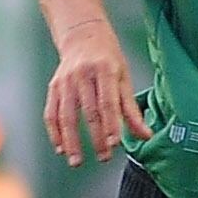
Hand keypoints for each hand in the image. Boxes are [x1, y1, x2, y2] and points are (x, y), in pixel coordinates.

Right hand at [42, 19, 147, 165]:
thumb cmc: (109, 60)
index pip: (108, 103)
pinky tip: (61, 148)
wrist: (83, 37)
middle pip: (88, 112)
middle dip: (95, 138)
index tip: (114, 144)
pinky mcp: (53, 87)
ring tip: (77, 161)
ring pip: (65, 115)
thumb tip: (146, 136)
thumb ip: (132, 110)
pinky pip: (51, 113)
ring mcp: (64, 82)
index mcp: (105, 71)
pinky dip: (54, 132)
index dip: (110, 125)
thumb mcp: (125, 79)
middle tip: (104, 158)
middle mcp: (82, 76)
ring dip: (71, 141)